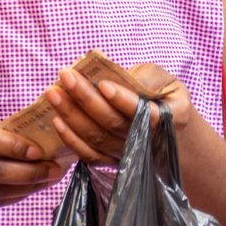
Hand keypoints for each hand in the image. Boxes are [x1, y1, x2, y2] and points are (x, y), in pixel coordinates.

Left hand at [46, 63, 192, 166]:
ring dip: (72, 115)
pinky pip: (89, 155)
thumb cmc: (164, 97)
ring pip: (97, 139)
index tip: (102, 83)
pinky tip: (56, 120)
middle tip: (65, 75)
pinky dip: (71, 139)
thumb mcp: (164, 80)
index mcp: (168, 117)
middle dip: (86, 99)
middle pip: (112, 123)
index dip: (122, 99)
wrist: (171, 133)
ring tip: (53, 92)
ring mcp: (127, 155)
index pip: (143, 112)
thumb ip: (142, 75)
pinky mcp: (112, 161)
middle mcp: (147, 142)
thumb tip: (105, 65)